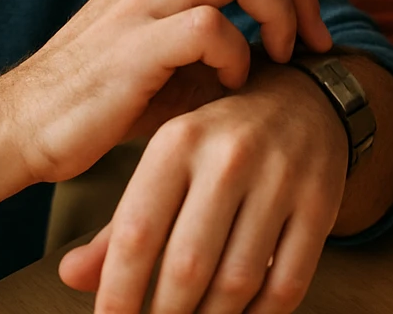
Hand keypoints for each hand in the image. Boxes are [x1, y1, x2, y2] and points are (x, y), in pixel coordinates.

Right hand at [0, 0, 332, 184]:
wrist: (16, 130)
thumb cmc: (97, 103)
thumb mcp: (166, 60)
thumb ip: (217, 43)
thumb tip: (282, 51)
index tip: (309, 30)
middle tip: (310, 43)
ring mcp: (140, 5)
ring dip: (277, 11)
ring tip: (278, 58)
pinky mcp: (131, 48)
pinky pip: (208, 25)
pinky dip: (236, 52)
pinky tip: (230, 83)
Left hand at [58, 60, 348, 313]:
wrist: (302, 99)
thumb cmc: (220, 140)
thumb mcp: (166, 163)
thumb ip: (121, 223)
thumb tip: (72, 276)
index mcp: (179, 140)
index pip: (139, 232)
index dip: (119, 292)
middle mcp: (230, 155)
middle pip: (187, 265)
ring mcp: (281, 178)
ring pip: (238, 281)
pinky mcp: (320, 201)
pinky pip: (288, 283)